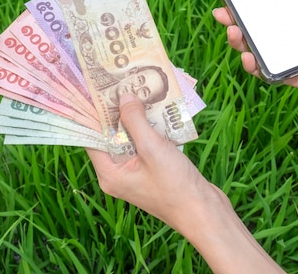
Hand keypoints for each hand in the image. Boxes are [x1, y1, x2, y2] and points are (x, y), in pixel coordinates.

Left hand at [85, 93, 285, 272]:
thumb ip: (136, 121)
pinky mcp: (153, 170)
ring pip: (131, 138)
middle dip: (117, 111)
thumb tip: (124, 97)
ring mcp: (136, 173)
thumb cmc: (175, 186)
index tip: (96, 90)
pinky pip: (146, 144)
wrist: (206, 213)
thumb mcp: (153, 149)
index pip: (92, 139)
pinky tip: (159, 109)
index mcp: (109, 173)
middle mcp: (118, 174)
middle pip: (111, 136)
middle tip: (120, 84)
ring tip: (140, 90)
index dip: (94, 114)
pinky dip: (151, 128)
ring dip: (137, 117)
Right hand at [213, 0, 297, 110]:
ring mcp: (293, 61)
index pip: (271, 13)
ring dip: (238, 42)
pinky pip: (268, 74)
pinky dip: (253, 67)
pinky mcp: (295, 78)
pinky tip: (248, 58)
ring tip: (234, 32)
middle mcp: (294, 42)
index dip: (250, 6)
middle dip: (234, 22)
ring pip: (255, 52)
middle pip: (256, 32)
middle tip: (222, 13)